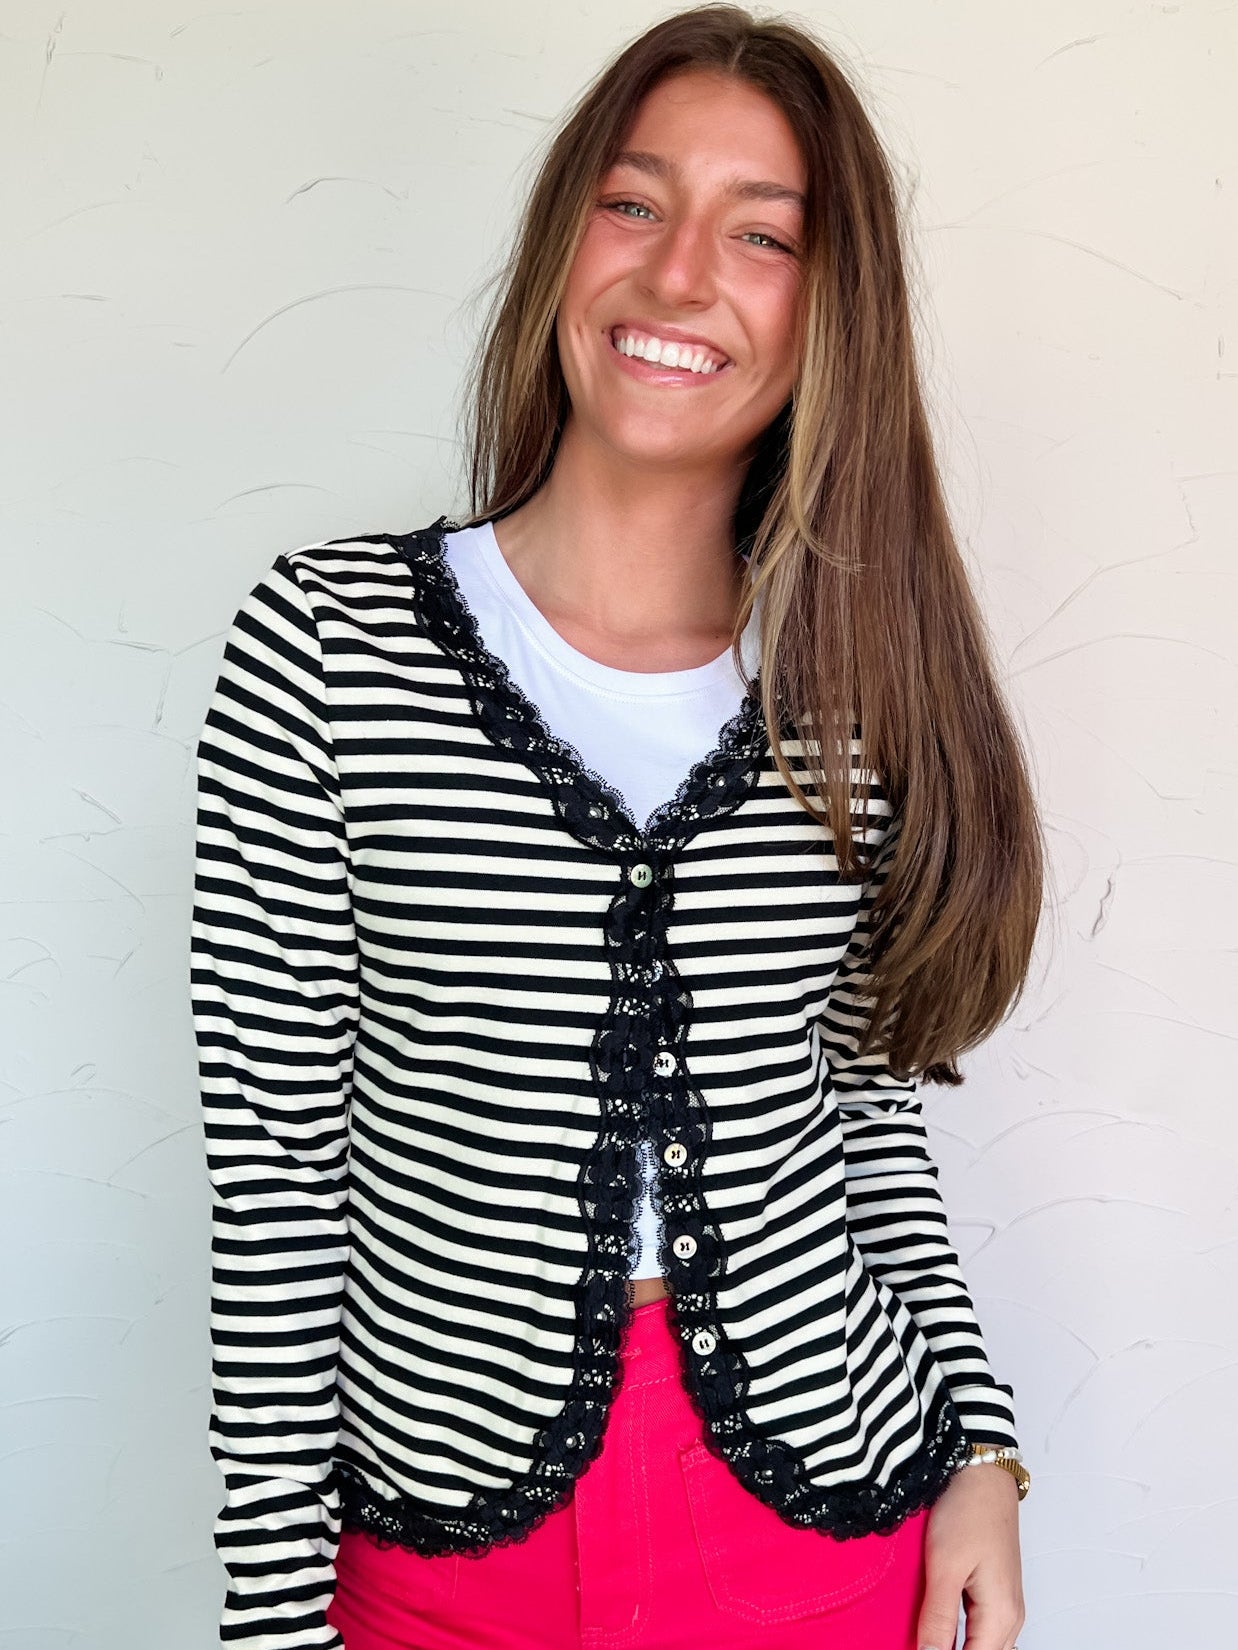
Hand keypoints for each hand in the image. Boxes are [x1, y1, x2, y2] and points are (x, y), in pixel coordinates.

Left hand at [914, 1464, 1025, 1649]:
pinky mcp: (997, 1592)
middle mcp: (1011, 1617)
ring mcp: (1006, 1605)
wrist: (983, 1475)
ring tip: (926, 1635)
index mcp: (1001, 1616)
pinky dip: (961, 1635)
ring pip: (983, 1646)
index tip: (917, 1649)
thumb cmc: (967, 1512)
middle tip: (919, 1641)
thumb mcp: (945, 1567)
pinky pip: (982, 1629)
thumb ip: (938, 1618)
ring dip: (956, 1646)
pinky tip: (938, 1628)